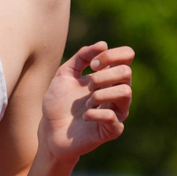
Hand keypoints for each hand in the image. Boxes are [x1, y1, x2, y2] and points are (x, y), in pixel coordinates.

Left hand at [40, 43, 133, 160]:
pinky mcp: (111, 130)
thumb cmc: (58, 103)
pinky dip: (95, 113)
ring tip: (86, 103)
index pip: (127, 56)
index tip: (93, 65)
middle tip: (87, 85)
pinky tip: (84, 117)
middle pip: (126, 72)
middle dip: (102, 76)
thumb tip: (103, 44)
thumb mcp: (65, 74)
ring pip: (126, 92)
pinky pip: (113, 117)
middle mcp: (116, 92)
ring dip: (101, 94)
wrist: (49, 131)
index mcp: (108, 77)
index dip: (112, 55)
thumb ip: (81, 57)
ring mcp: (116, 111)